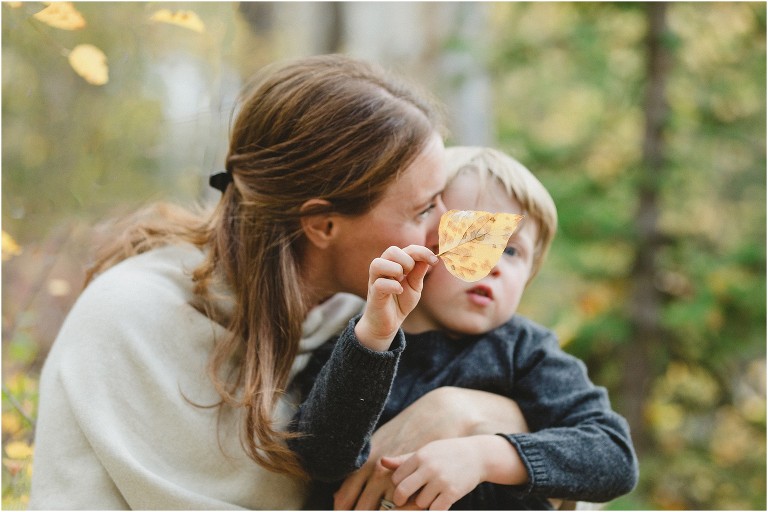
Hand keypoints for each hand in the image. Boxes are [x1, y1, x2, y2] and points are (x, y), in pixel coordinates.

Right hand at [355, 245, 437, 350]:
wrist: (389, 322)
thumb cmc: (400, 301)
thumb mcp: (415, 286)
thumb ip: (419, 272)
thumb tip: (429, 257)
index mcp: (394, 263)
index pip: (408, 249)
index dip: (422, 252)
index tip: (435, 261)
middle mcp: (383, 268)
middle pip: (392, 251)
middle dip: (407, 261)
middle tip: (410, 275)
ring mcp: (375, 280)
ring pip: (378, 263)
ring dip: (395, 270)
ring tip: (401, 280)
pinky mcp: (374, 294)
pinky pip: (380, 284)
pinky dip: (393, 286)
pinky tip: (399, 291)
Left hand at [381, 436, 526, 509]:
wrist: (477, 455)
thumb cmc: (447, 453)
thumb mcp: (426, 451)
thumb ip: (404, 459)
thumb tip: (383, 461)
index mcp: (420, 456)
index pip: (397, 477)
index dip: (398, 484)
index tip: (403, 486)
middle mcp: (429, 468)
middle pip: (403, 491)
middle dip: (400, 500)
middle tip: (402, 501)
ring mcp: (441, 481)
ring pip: (420, 503)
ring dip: (423, 503)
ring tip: (431, 495)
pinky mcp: (452, 492)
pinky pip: (435, 509)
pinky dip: (435, 508)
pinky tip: (440, 501)